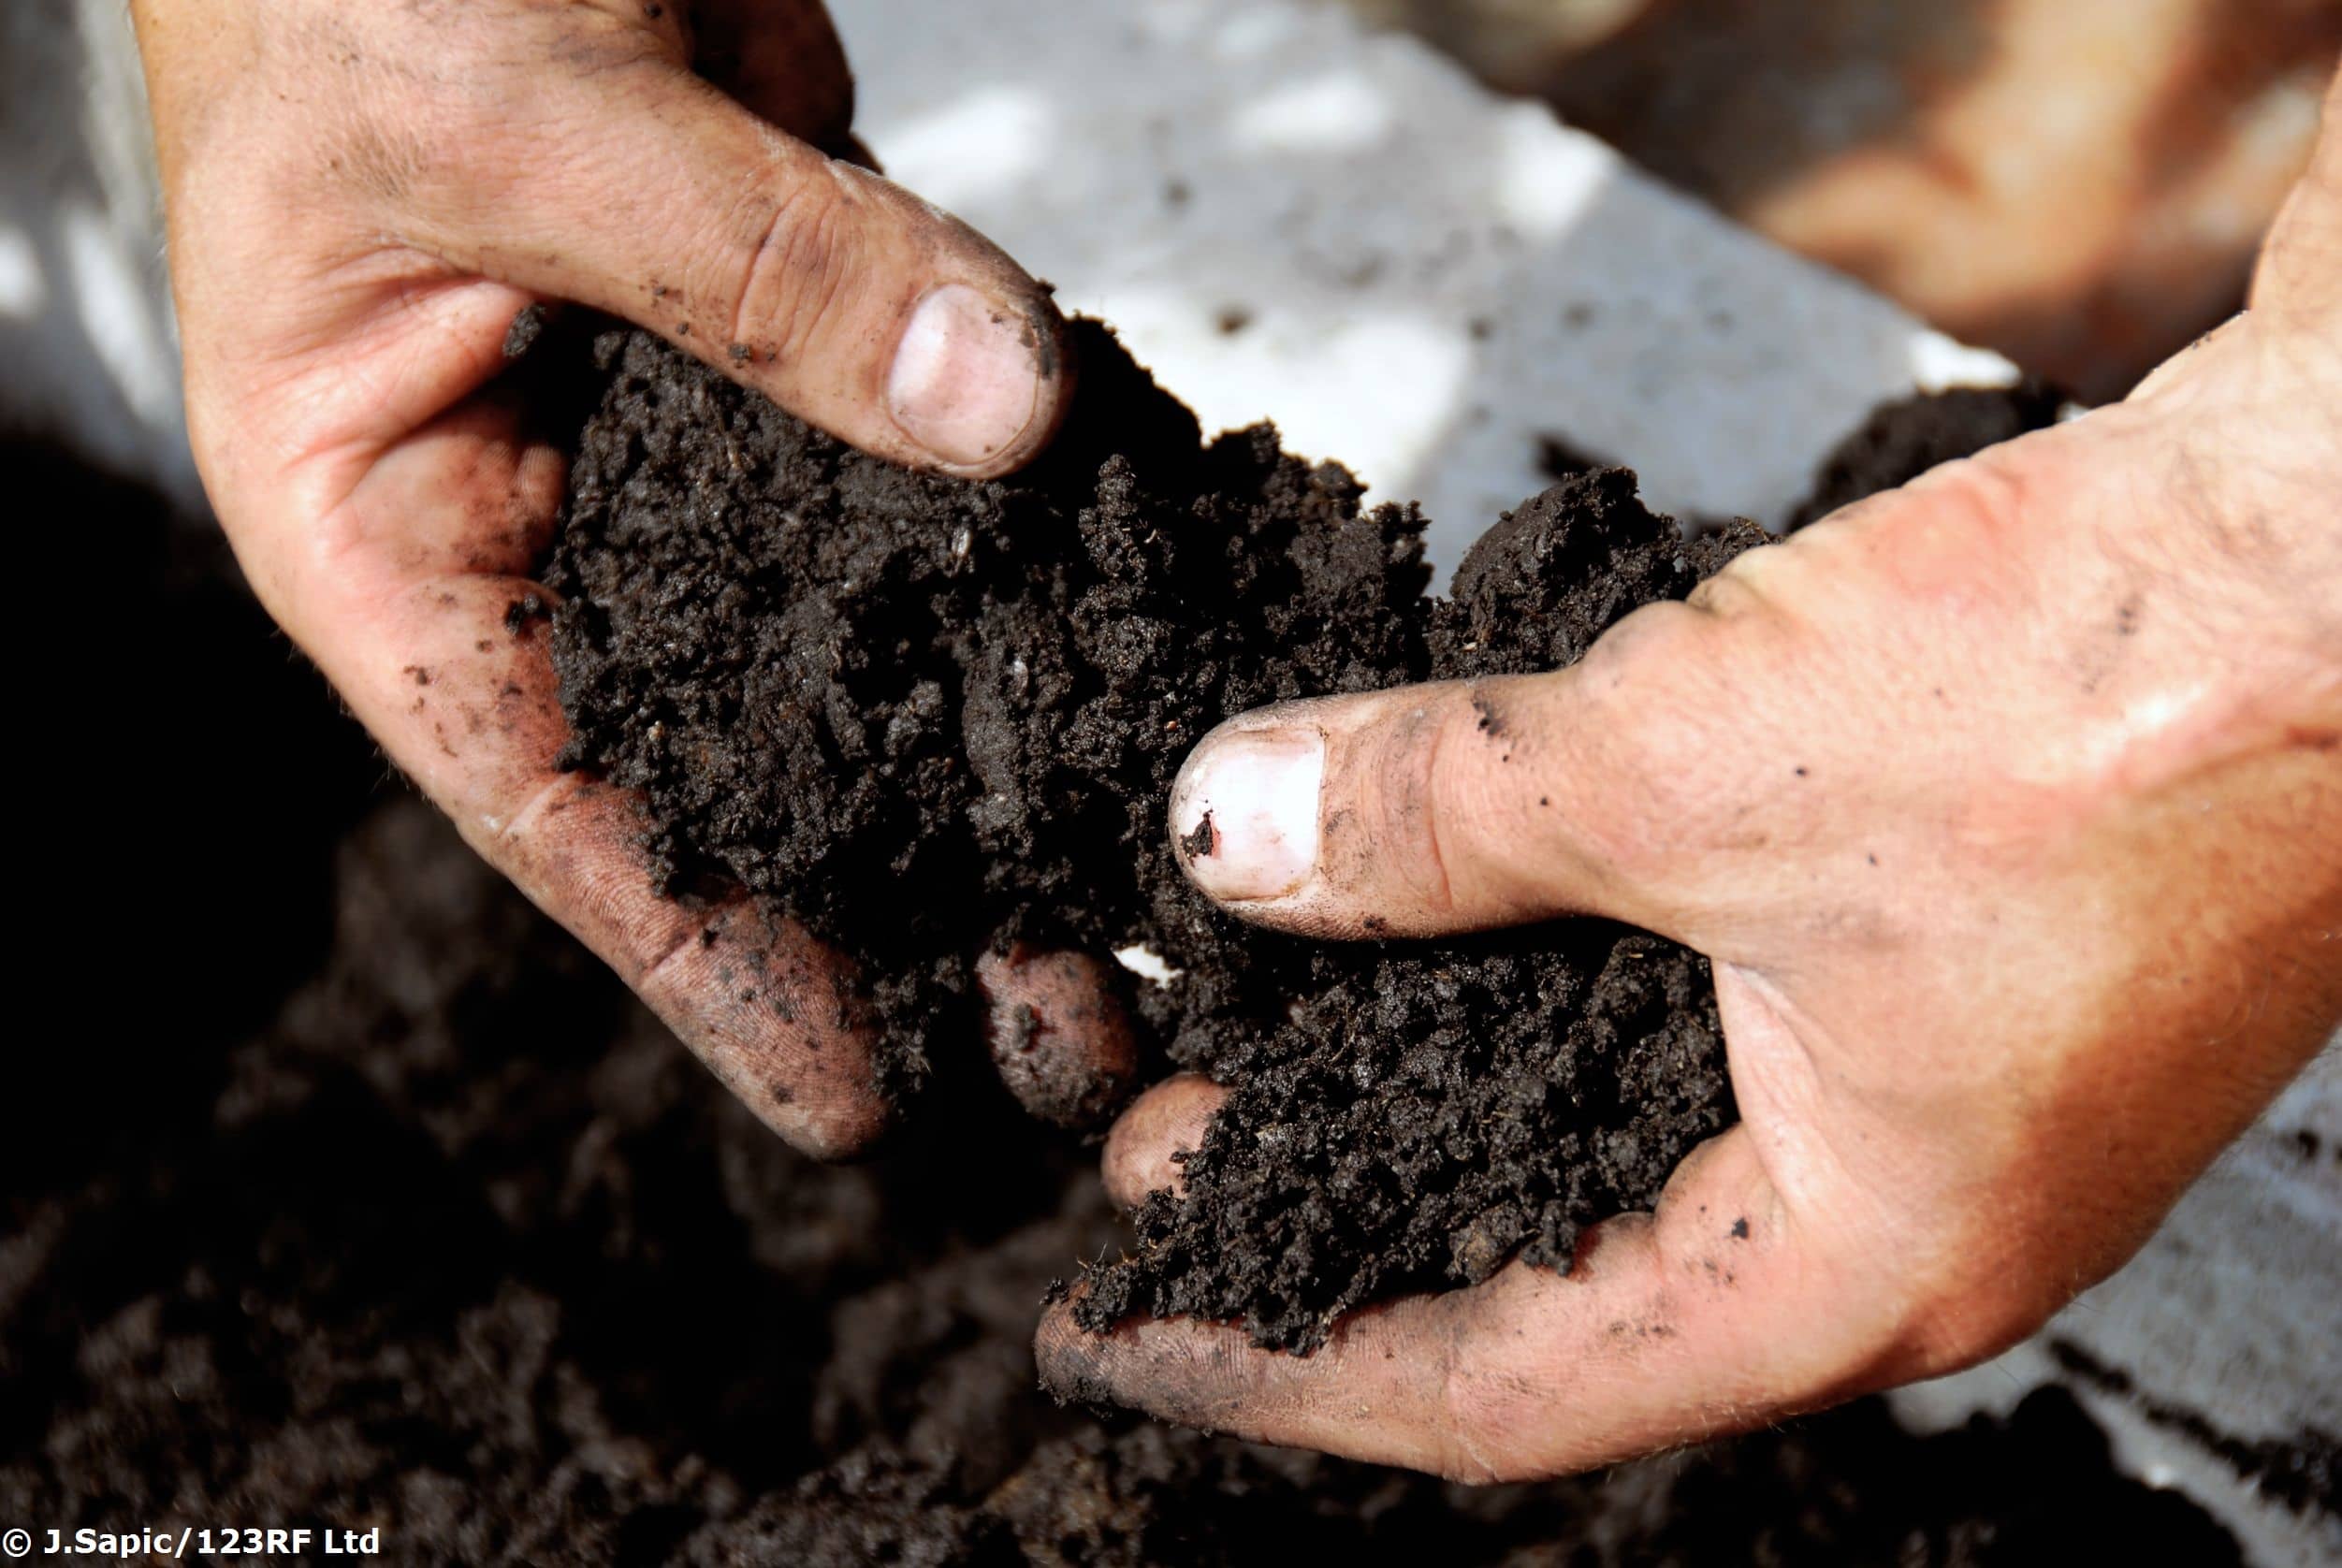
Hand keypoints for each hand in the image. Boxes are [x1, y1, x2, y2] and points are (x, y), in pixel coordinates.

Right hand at [134, 0, 1107, 1155]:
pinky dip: (1029, 543)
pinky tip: (1135, 642)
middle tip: (1068, 1024)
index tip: (857, 1097)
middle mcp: (545, 504)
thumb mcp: (509, 119)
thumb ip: (751, 272)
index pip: (555, 800)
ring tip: (1129, 887)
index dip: (705, 962)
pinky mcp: (807, 314)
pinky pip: (934, 451)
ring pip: (852, 626)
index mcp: (393, 521)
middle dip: (895, 893)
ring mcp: (689, 417)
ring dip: (986, 749)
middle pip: (733, 751)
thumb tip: (1000, 413)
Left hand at [1038, 75, 2341, 1477]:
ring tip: (1270, 1030)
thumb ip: (1433, 817)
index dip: (1286, 1363)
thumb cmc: (2117, 696)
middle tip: (1170, 1151)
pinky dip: (1547, 980)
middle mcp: (1900, 1218)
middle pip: (1551, 1276)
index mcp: (1858, 1266)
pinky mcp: (1945, 963)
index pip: (1496, 1389)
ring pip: (1618, 1139)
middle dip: (1345, 1212)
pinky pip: (1693, 1017)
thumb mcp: (1691, 764)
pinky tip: (1450, 909)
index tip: (1124, 1326)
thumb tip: (1228, 830)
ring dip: (1438, 1083)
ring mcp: (1935, 1092)